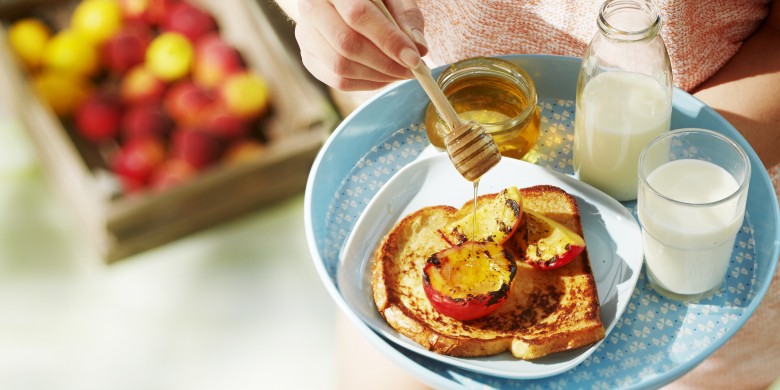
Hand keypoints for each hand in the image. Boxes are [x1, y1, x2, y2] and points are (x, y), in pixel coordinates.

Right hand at [295, 0, 427, 90]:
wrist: (340, 0)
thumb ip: (406, 17)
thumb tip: (419, 48)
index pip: (358, 15)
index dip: (388, 39)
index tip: (414, 58)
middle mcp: (311, 9)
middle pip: (346, 44)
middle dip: (385, 63)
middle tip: (411, 69)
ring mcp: (306, 36)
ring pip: (340, 67)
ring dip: (377, 76)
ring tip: (400, 73)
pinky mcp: (309, 58)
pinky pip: (337, 80)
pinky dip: (365, 84)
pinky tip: (383, 77)